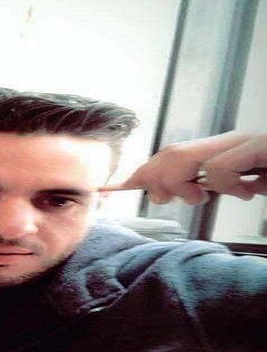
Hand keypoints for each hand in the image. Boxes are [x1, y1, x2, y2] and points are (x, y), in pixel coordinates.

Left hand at [101, 132, 266, 203]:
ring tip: (202, 197)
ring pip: (190, 157)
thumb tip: (175, 192)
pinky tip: (247, 192)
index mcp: (223, 151)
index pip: (172, 154)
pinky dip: (225, 183)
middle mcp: (232, 141)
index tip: (111, 189)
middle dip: (156, 177)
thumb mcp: (246, 186)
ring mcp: (249, 142)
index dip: (142, 171)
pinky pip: (223, 164)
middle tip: (167, 199)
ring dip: (185, 183)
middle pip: (172, 152)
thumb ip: (211, 185)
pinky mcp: (264, 147)